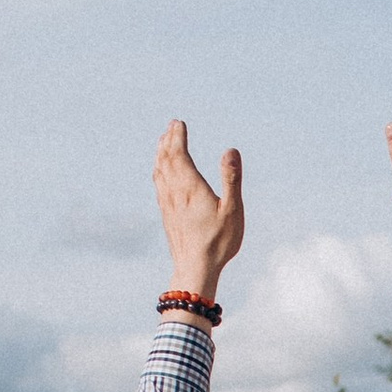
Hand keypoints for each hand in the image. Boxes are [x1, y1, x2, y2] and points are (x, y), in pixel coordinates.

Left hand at [153, 120, 244, 299]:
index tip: (178, 122)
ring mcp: (168, 204)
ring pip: (160, 171)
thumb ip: (232, 179)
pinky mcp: (166, 214)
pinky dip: (159, 170)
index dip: (177, 137)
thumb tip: (230, 150)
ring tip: (164, 141)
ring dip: (161, 153)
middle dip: (168, 140)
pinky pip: (159, 184)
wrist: (195, 269)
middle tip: (172, 125)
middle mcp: (175, 192)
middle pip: (166, 159)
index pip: (179, 154)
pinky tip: (161, 171)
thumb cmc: (218, 242)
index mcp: (190, 188)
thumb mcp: (232, 210)